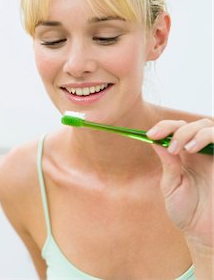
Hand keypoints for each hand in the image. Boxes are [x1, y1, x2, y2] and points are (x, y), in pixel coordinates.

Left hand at [147, 118, 212, 247]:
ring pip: (210, 127)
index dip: (165, 127)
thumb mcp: (172, 186)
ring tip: (183, 149)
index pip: (177, 129)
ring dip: (194, 132)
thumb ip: (168, 164)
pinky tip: (194, 149)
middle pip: (196, 124)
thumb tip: (154, 141)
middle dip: (179, 130)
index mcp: (187, 156)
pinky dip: (208, 136)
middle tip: (170, 146)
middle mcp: (203, 153)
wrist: (204, 232)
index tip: (150, 135)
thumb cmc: (187, 211)